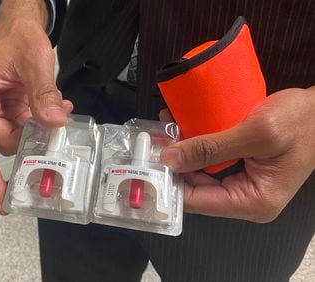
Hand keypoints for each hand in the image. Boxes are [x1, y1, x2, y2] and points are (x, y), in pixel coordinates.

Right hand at [0, 4, 72, 213]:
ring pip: (18, 138)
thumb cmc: (16, 34)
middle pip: (2, 144)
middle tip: (54, 140)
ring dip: (39, 132)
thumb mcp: (33, 60)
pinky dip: (42, 123)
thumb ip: (43, 92)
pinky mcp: (10, 108)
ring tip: (58, 114)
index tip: (2, 201)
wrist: (21, 22)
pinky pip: (26, 126)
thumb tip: (55, 122)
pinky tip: (57, 110)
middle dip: (29, 143)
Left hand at [160, 86, 314, 221]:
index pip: (196, 201)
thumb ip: (211, 147)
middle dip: (173, 162)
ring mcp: (243, 183)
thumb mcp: (256, 133)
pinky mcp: (241, 167)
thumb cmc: (301, 121)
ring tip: (164, 126)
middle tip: (153, 137)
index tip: (148, 160)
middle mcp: (245, 198)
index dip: (169, 182)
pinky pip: (211, 159)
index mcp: (252, 201)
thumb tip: (169, 158)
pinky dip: (196, 143)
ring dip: (183, 149)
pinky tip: (181, 123)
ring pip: (200, 171)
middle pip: (195, 186)